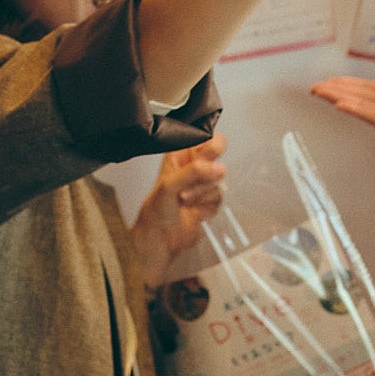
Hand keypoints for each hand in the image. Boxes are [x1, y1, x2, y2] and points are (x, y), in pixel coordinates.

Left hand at [129, 134, 226, 287]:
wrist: (160, 241)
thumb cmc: (155, 212)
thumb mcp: (170, 184)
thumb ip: (194, 171)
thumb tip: (217, 167)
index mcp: (177, 155)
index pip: (201, 135)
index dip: (207, 141)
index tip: (206, 154)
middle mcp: (191, 165)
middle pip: (216, 150)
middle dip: (209, 166)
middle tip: (204, 173)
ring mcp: (201, 183)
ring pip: (218, 176)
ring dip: (203, 191)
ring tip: (186, 199)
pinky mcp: (209, 200)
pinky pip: (220, 195)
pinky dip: (207, 204)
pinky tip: (194, 209)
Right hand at [310, 60, 374, 178]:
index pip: (370, 88)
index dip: (350, 83)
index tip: (331, 80)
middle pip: (360, 95)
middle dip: (338, 89)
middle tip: (315, 87)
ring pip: (362, 104)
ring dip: (341, 97)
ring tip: (320, 91)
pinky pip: (374, 117)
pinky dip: (358, 110)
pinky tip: (342, 104)